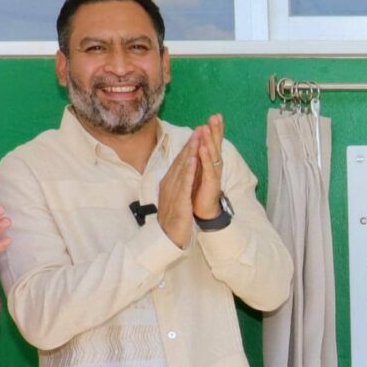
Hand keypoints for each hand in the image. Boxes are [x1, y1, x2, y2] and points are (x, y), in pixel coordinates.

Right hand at [157, 127, 204, 246]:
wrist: (167, 238)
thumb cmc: (173, 219)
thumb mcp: (175, 198)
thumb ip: (178, 186)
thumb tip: (181, 175)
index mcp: (170, 183)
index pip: (180, 162)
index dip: (189, 147)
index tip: (197, 134)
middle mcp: (169, 183)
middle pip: (181, 160)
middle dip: (191, 144)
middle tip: (199, 128)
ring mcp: (172, 191)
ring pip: (182, 167)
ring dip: (190, 151)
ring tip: (198, 137)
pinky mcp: (178, 200)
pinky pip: (184, 183)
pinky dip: (188, 170)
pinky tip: (193, 160)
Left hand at [192, 114, 226, 220]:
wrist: (203, 210)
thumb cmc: (200, 188)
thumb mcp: (199, 169)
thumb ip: (200, 156)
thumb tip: (199, 141)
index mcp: (211, 161)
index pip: (214, 142)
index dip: (215, 129)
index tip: (216, 115)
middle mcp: (215, 165)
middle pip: (216, 144)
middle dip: (216, 130)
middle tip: (216, 116)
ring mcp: (214, 173)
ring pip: (213, 153)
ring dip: (210, 140)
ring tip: (206, 128)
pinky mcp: (211, 182)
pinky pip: (208, 168)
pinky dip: (205, 158)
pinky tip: (203, 148)